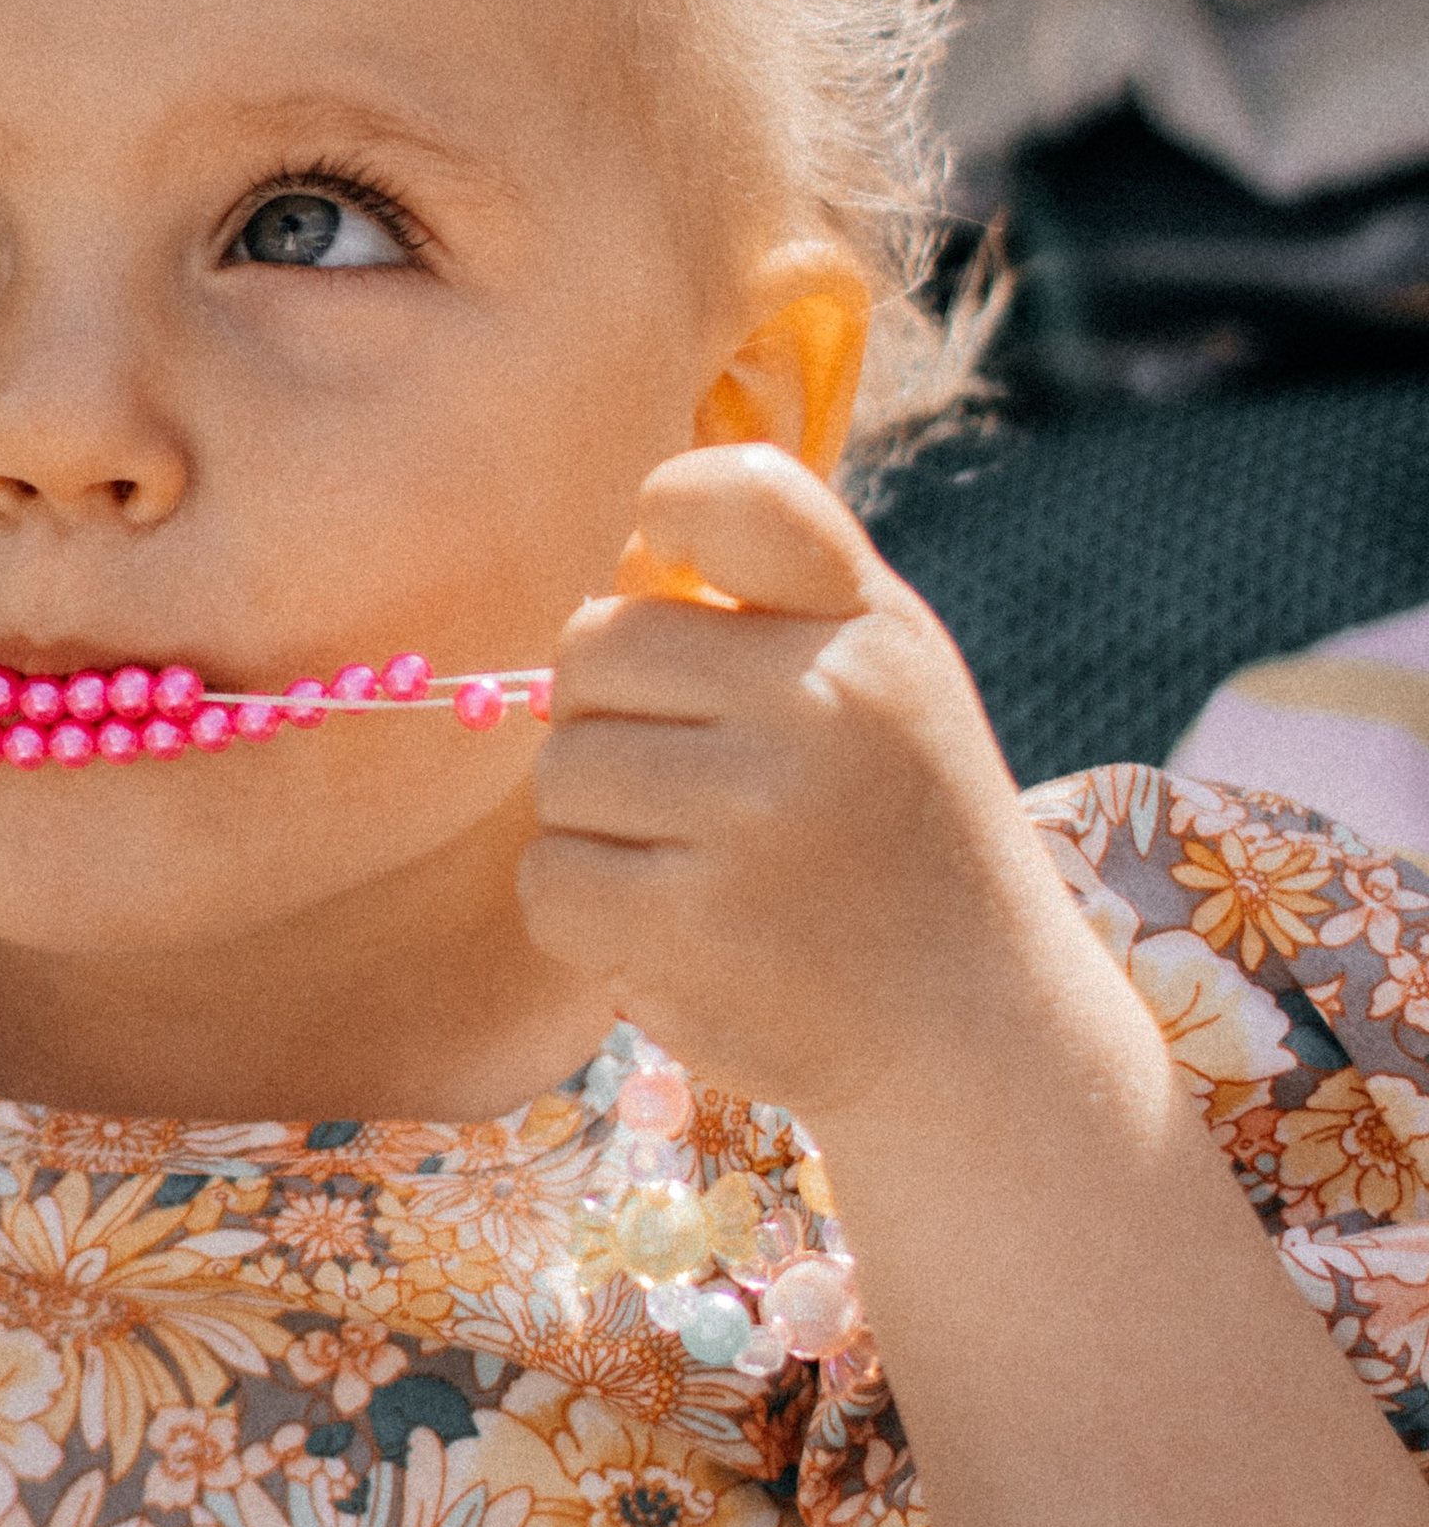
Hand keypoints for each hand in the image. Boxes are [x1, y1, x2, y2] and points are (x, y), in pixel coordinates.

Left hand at [517, 445, 1111, 1125]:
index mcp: (868, 629)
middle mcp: (818, 704)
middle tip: (692, 783)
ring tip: (698, 866)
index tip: (672, 575)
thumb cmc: (900, 840)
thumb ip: (773, 604)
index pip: (733, 491)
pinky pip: (549, 880)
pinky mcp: (689, 926)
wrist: (976, 1036)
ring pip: (559, 771)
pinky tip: (673, 931)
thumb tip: (624, 558)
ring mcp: (751, 817)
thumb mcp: (886, 687)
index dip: (668, 515)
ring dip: (596, 826)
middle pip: (592, 647)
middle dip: (610, 716)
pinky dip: (586, 913)